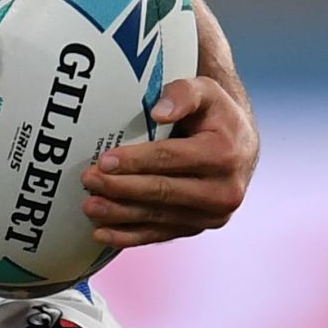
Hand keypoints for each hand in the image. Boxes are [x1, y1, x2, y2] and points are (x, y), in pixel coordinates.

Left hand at [79, 75, 257, 247]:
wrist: (238, 145)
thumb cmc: (214, 114)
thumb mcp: (204, 91)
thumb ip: (182, 94)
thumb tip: (158, 113)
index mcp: (225, 154)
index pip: (171, 158)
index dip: (135, 160)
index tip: (104, 160)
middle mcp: (224, 191)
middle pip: (162, 191)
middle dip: (121, 188)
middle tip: (88, 180)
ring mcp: (212, 215)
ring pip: (158, 217)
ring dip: (120, 214)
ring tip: (89, 207)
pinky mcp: (199, 227)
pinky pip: (161, 234)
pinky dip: (131, 236)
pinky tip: (103, 234)